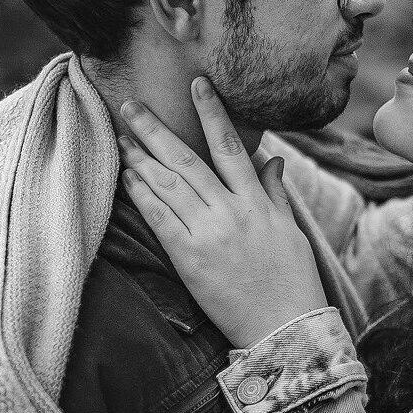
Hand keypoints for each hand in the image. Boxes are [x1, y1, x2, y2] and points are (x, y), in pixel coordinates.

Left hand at [117, 77, 328, 347]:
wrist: (284, 327)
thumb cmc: (291, 278)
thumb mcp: (290, 229)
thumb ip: (274, 192)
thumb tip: (273, 160)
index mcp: (256, 201)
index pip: (230, 146)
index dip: (212, 112)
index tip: (197, 85)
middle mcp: (230, 212)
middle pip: (186, 160)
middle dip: (155, 130)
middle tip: (130, 106)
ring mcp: (207, 234)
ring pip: (168, 186)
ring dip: (140, 159)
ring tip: (121, 137)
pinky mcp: (189, 259)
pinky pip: (160, 219)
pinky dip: (143, 196)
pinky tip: (128, 177)